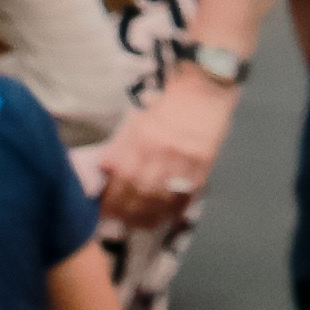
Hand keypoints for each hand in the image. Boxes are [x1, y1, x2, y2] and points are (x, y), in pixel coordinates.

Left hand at [97, 66, 239, 229]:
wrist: (204, 84)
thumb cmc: (167, 97)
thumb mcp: (138, 115)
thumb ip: (122, 143)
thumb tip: (105, 167)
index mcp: (142, 136)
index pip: (122, 177)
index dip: (112, 198)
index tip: (105, 209)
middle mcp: (162, 151)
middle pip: (141, 192)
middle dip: (127, 212)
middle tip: (120, 222)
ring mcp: (185, 159)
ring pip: (163, 198)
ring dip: (149, 216)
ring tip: (140, 225)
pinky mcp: (204, 163)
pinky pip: (187, 193)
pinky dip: (174, 209)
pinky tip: (165, 216)